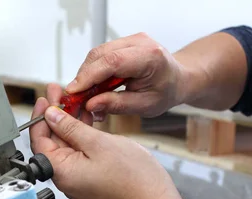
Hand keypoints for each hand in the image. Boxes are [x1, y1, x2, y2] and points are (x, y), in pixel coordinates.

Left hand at [30, 84, 184, 198]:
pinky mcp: (90, 177)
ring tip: (74, 100)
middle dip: (55, 115)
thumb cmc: (133, 178)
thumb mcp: (98, 143)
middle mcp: (66, 178)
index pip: (39, 141)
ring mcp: (78, 178)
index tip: (45, 98)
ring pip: (67, 145)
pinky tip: (86, 118)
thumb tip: (51, 116)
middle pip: (52, 142)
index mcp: (62, 172)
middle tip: (59, 93)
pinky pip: (79, 152)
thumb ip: (71, 128)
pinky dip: (81, 135)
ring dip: (69, 123)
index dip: (40, 117)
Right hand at [65, 32, 188, 119]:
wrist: (178, 79)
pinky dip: (93, 72)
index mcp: (150, 57)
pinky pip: (101, 55)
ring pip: (97, 54)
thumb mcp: (145, 106)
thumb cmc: (166, 92)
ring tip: (86, 96)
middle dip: (83, 77)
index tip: (73, 91)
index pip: (112, 62)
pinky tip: (94, 88)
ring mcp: (130, 39)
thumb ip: (117, 104)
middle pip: (100, 55)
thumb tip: (91, 104)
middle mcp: (139, 42)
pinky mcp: (123, 43)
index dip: (89, 76)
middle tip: (76, 99)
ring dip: (87, 75)